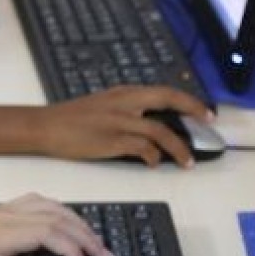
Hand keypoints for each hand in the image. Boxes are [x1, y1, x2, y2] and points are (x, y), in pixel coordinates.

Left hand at [0, 193, 112, 255]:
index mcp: (0, 233)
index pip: (48, 234)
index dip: (73, 249)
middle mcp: (5, 216)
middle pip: (56, 217)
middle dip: (85, 235)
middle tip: (105, 255)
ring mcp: (3, 210)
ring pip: (50, 206)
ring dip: (76, 220)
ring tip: (94, 238)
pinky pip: (37, 201)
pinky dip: (59, 208)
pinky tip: (64, 217)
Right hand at [39, 86, 213, 166]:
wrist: (45, 126)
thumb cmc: (71, 119)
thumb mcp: (103, 105)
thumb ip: (126, 110)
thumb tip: (150, 124)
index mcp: (123, 93)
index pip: (163, 92)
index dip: (188, 101)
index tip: (205, 111)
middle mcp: (124, 103)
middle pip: (167, 101)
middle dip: (193, 111)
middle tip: (209, 125)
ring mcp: (119, 121)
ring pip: (160, 131)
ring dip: (178, 148)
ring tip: (186, 162)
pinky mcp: (111, 140)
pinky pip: (143, 149)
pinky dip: (153, 157)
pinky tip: (154, 163)